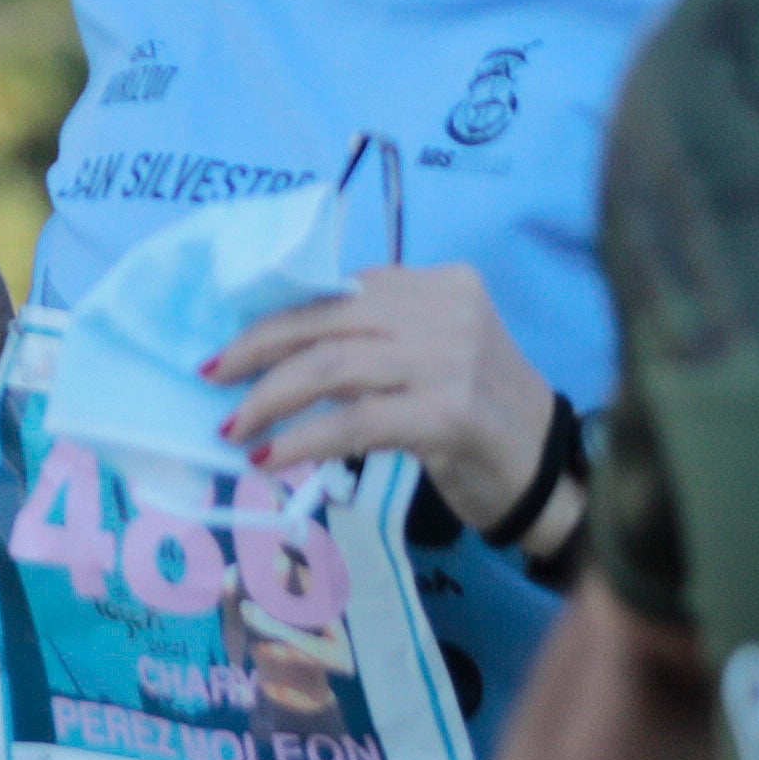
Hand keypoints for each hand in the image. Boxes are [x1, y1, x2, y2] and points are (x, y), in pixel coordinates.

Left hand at [219, 262, 548, 507]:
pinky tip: (272, 458)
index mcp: (440, 283)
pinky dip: (303, 440)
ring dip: (269, 399)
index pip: (340, 289)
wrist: (545, 476)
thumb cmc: (477, 415)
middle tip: (213, 378)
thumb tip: (272, 346)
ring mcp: (451, 359)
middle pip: (327, 321)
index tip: (230, 344)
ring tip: (235, 427)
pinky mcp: (448, 413)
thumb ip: (372, 338)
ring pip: (332, 367)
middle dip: (257, 350)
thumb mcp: (428, 357)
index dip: (276, 317)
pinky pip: (354, 421)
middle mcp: (448, 309)